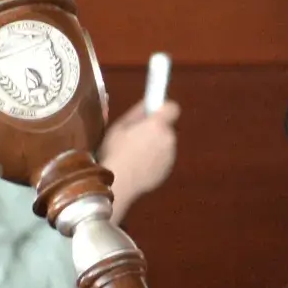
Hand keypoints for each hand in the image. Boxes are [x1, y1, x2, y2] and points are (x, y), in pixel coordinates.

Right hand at [98, 100, 179, 214]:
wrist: (118, 184)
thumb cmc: (115, 152)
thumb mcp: (119, 126)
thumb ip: (138, 112)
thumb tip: (149, 103)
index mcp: (157, 125)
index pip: (173, 107)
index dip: (162, 110)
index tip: (151, 114)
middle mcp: (169, 139)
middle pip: (166, 129)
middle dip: (155, 131)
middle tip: (134, 138)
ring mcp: (170, 157)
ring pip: (165, 145)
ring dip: (154, 147)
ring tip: (134, 156)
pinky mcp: (167, 171)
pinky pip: (162, 160)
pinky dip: (154, 161)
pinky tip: (137, 167)